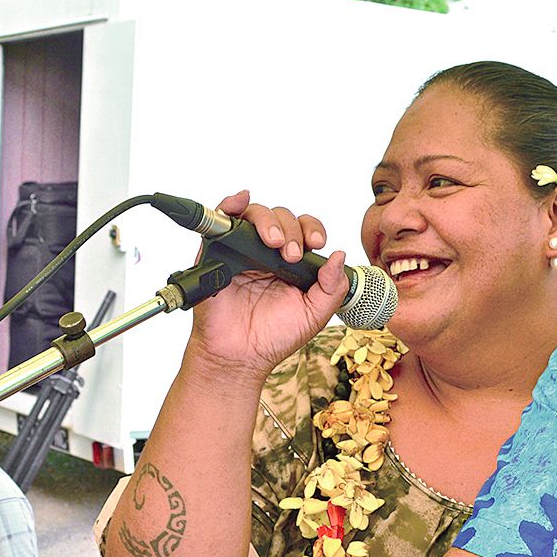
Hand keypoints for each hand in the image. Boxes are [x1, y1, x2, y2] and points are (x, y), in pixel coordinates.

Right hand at [186, 189, 350, 382]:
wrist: (240, 357)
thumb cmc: (274, 337)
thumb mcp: (315, 314)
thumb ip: (333, 287)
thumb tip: (340, 255)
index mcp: (292, 262)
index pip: (305, 230)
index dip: (313, 230)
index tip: (318, 245)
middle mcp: (267, 252)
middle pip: (281, 218)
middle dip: (291, 230)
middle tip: (292, 255)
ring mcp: (242, 250)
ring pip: (255, 214)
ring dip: (267, 221)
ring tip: (273, 242)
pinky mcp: (217, 253)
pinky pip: (221, 219)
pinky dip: (231, 203)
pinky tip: (241, 200)